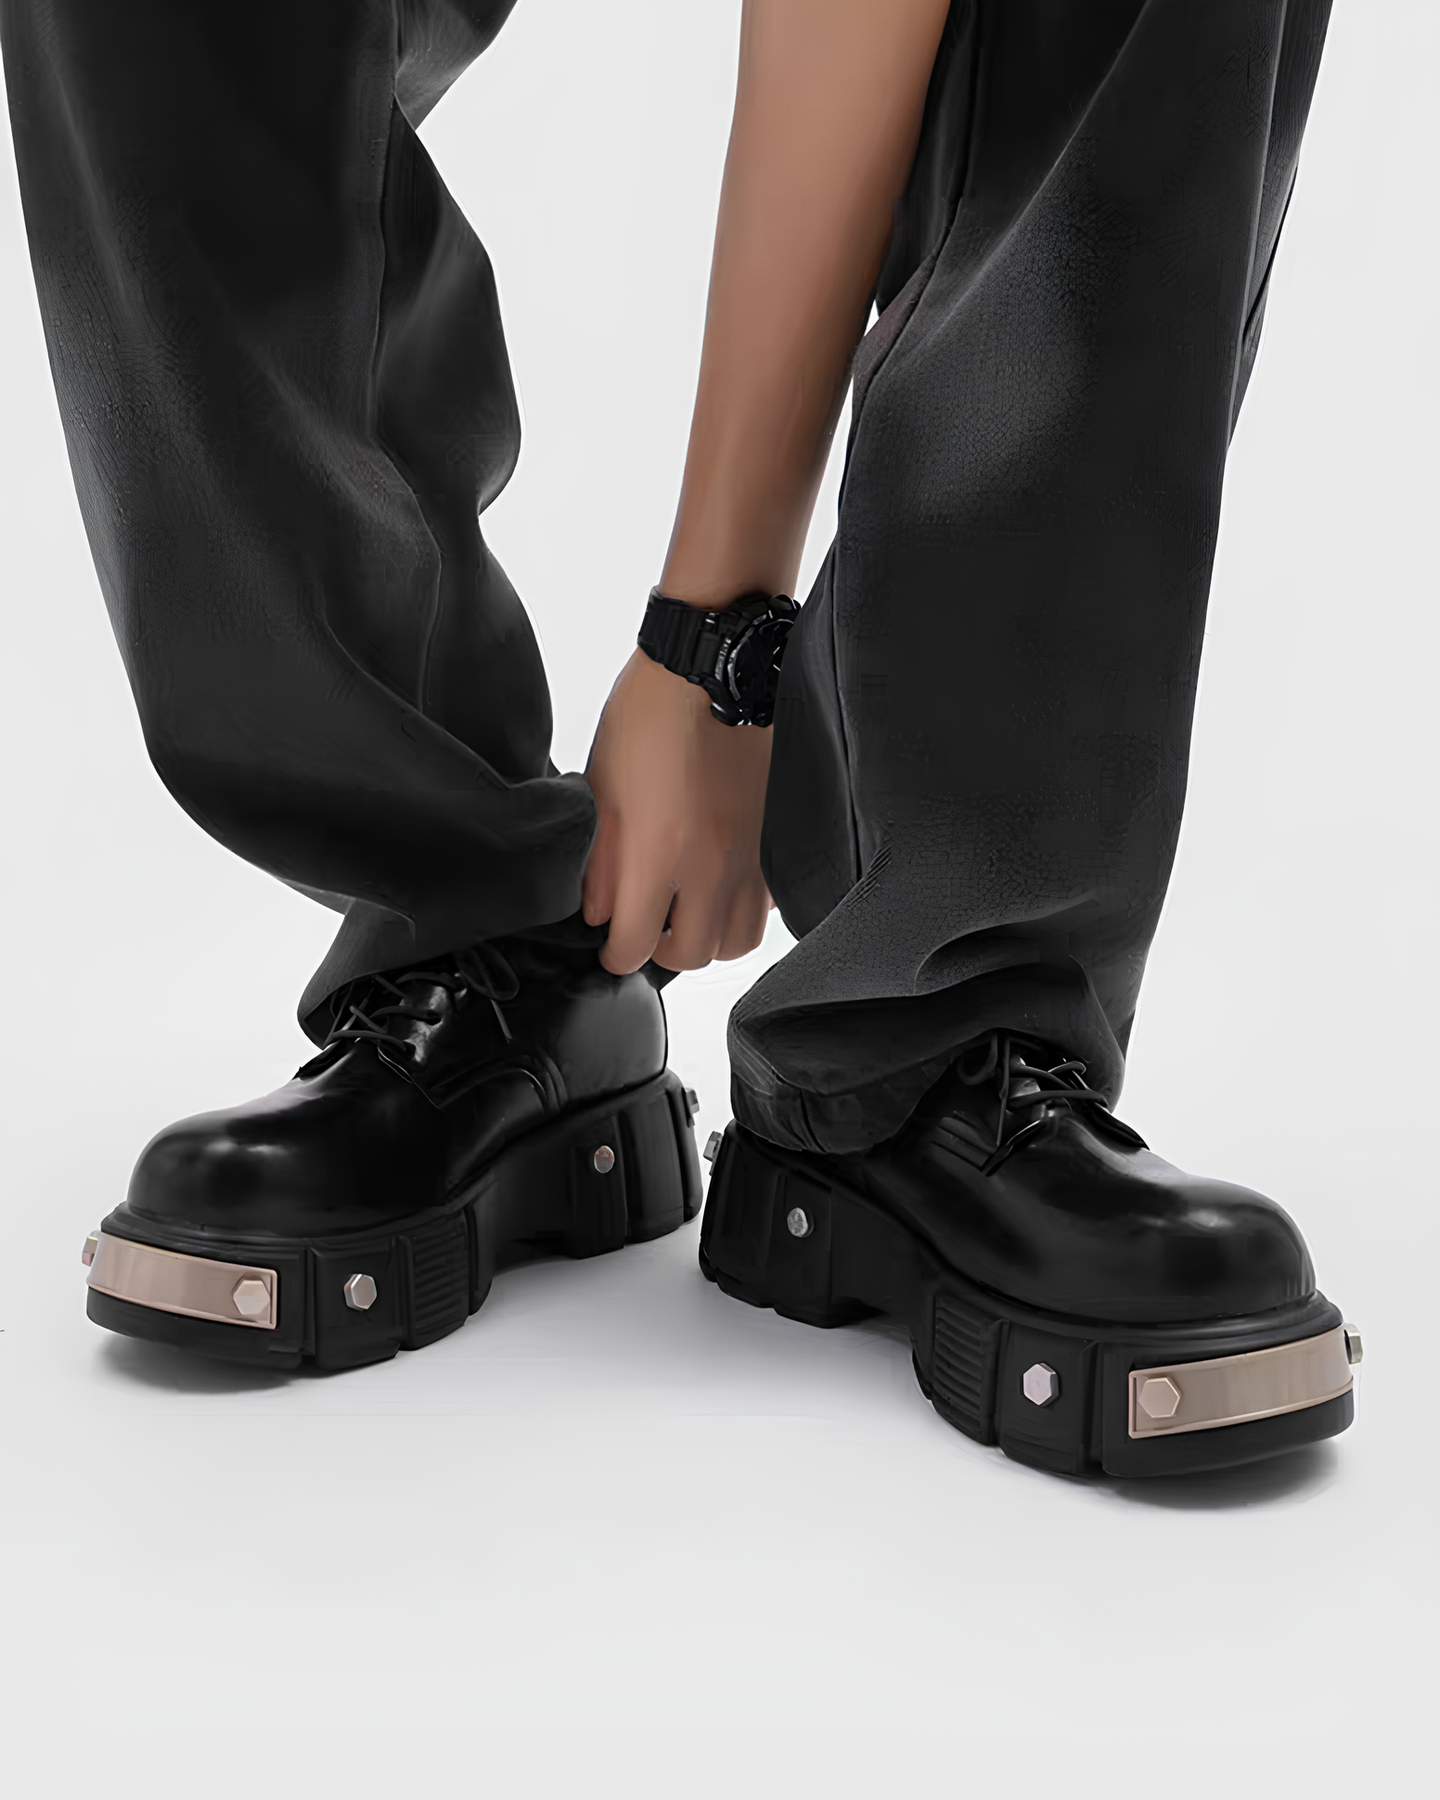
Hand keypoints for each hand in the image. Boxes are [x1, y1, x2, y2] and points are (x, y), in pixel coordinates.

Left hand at [583, 649, 773, 973]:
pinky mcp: (776, 838)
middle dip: (661, 952)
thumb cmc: (652, 712)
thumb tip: (599, 912)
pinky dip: (743, 908)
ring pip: (736, 940)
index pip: (635, 946)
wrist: (714, 667)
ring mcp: (750, 855)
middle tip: (647, 929)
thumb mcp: (602, 785)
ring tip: (687, 912)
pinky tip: (723, 884)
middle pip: (690, 956)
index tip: (611, 947)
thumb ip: (600, 862)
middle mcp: (710, 865)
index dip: (615, 956)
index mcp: (658, 852)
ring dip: (707, 936)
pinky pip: (768, 903)